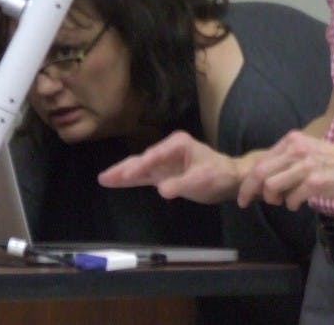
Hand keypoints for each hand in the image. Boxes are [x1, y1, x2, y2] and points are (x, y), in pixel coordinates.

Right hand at [97, 130, 241, 203]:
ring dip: (122, 173)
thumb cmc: (218, 175)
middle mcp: (168, 149)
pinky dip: (130, 179)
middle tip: (105, 177)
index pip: (155, 155)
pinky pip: (143, 176)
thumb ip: (182, 184)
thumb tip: (161, 189)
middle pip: (142, 159)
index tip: (127, 174)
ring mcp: (164, 161)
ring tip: (103, 178)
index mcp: (178, 144)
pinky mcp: (162, 172)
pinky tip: (115, 181)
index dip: (141, 165)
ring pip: (139, 167)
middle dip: (124, 168)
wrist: (229, 178)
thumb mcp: (203, 180)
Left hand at [238, 130, 333, 210]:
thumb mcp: (308, 151)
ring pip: (272, 186)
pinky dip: (292, 204)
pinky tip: (299, 203)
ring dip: (274, 198)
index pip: (261, 161)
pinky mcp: (316, 181)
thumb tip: (264, 179)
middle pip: (260, 173)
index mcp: (292, 141)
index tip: (244, 194)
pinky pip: (292, 198)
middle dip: (249, 191)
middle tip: (246, 203)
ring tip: (284, 201)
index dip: (248, 180)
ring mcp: (306, 165)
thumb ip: (288, 160)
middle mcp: (297, 150)